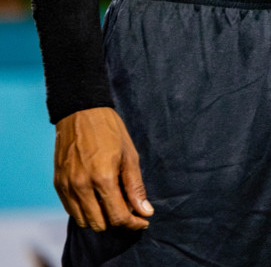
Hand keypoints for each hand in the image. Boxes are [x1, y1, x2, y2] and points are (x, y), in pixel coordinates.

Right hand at [54, 107, 152, 231]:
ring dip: (101, 220)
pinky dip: (86, 212)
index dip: (133, 223)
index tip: (143, 221)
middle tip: (131, 214)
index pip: (118, 216)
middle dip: (118, 224)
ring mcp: (66, 186)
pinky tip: (99, 200)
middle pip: (99, 224)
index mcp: (102, 178)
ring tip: (115, 207)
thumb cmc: (110, 132)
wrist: (81, 113)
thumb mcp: (130, 156)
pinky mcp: (57, 184)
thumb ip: (136, 187)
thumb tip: (145, 211)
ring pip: (83, 221)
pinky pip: (71, 210)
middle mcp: (81, 186)